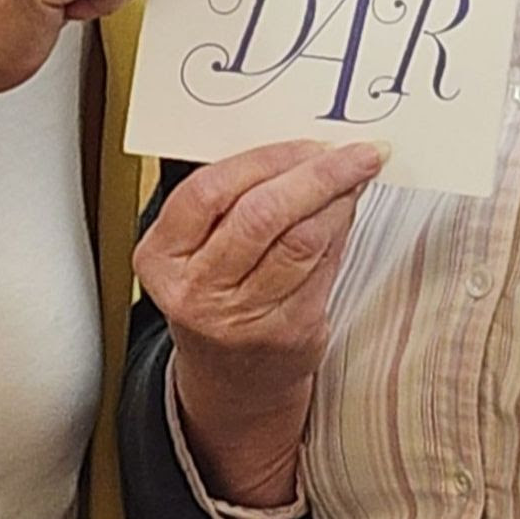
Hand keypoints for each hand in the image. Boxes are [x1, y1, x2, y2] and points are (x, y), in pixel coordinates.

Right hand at [138, 139, 387, 505]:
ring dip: (339, 199)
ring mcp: (240, 319)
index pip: (209, 191)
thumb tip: (302, 147)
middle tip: (356, 152)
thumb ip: (235, 197)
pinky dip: (342, 230)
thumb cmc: (217, 290)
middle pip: (262, 215)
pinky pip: (324, 267)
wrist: (232, 377)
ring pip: (301, 240)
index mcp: (161, 257)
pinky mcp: (288, 334)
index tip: (309, 141)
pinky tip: (349, 211)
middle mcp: (195, 292)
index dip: (266, 159)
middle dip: (317, 174)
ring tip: (358, 175)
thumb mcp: (199, 246)